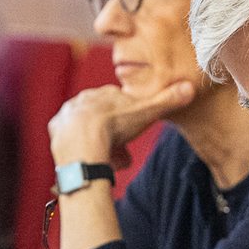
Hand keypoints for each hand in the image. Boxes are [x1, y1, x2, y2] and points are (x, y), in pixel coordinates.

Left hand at [48, 81, 195, 164]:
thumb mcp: (146, 114)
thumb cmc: (115, 128)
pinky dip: (81, 147)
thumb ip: (167, 101)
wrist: (83, 144)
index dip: (130, 123)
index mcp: (105, 93)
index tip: (134, 136)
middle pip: (104, 119)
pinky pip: (71, 138)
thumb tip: (192, 87)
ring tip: (108, 161)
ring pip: (88, 129)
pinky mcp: (56, 129)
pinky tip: (90, 156)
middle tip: (122, 155)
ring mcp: (68, 113)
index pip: (120, 106)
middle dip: (115, 136)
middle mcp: (84, 99)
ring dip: (99, 143)